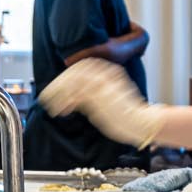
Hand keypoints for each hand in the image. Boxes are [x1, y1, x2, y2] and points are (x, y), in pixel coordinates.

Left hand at [37, 59, 168, 146]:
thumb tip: (75, 96)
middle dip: (58, 84)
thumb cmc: (129, 114)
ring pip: (72, 82)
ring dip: (57, 93)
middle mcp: (106, 74)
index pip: (81, 67)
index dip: (66, 77)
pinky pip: (75, 96)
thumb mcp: (111, 97)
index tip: (56, 88)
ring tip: (50, 105)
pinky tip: (60, 112)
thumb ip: (95, 92)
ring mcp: (102, 84)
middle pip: (74, 72)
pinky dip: (64, 103)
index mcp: (110, 71)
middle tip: (46, 96)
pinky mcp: (98, 97)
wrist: (144, 123)